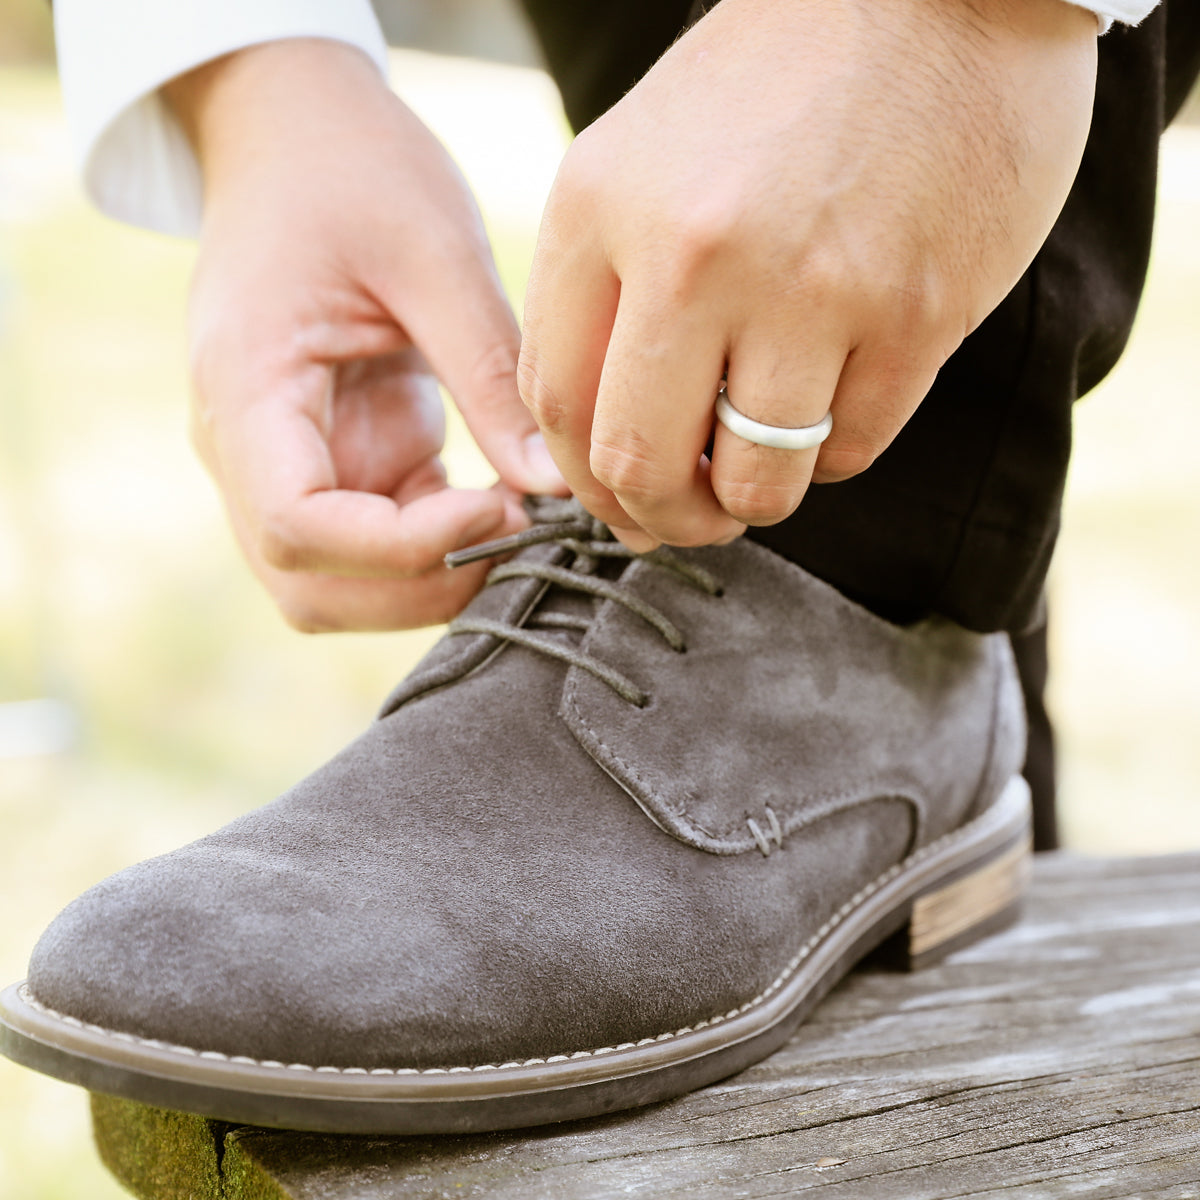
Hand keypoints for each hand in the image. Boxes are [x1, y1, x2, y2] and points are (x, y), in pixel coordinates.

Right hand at [166, 40, 565, 630]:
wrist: (296, 134)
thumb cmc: (353, 170)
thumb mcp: (435, 254)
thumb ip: (491, 374)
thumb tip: (552, 487)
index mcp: (246, 388)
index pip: (296, 525)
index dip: (399, 547)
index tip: (496, 507)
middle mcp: (249, 447)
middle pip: (310, 583)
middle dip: (418, 585)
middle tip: (517, 531)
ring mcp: (288, 462)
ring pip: (339, 584)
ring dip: (429, 578)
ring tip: (515, 517)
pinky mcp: (337, 460)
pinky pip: (378, 545)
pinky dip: (441, 546)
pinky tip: (501, 498)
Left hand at [518, 0, 1096, 550]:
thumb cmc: (774, 88)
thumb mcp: (640, 161)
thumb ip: (601, 294)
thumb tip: (592, 445)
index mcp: (601, 208)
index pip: (555, 404)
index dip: (584, 483)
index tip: (618, 500)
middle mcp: (694, 253)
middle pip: (641, 463)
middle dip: (661, 519)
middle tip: (689, 518)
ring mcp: (810, 286)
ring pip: (755, 481)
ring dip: (753, 500)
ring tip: (762, 467)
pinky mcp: (914, 312)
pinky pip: (853, 449)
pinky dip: (835, 452)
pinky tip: (836, 401)